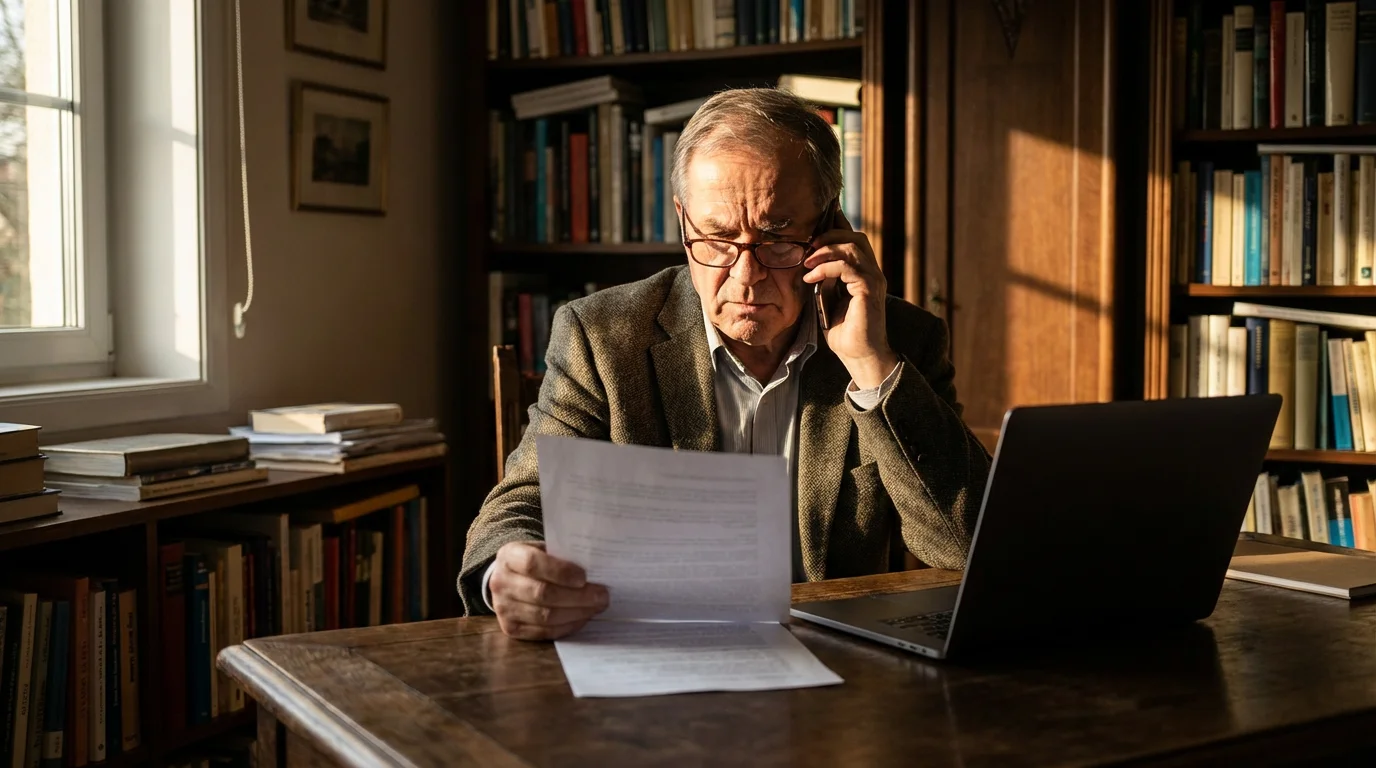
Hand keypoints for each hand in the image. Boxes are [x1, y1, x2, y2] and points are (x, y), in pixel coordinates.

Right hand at [490, 541, 609, 639]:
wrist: (509, 580)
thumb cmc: (535, 562)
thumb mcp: (543, 550)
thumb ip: (562, 556)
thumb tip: (596, 571)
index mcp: (508, 556)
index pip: (533, 563)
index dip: (560, 571)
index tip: (584, 577)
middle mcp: (501, 583)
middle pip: (541, 593)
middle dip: (577, 597)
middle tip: (602, 596)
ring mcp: (503, 608)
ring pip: (545, 616)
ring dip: (576, 613)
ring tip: (596, 607)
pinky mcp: (511, 629)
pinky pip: (544, 632)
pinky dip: (567, 626)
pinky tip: (582, 618)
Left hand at [802, 210, 898, 388]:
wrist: (858, 356)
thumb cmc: (843, 331)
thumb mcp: (828, 298)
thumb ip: (825, 279)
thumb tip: (810, 261)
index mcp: (863, 272)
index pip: (853, 240)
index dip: (835, 228)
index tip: (811, 227)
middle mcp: (872, 272)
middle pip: (856, 237)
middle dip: (829, 236)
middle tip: (807, 246)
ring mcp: (873, 279)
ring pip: (852, 247)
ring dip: (825, 250)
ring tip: (806, 262)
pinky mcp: (870, 289)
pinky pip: (848, 266)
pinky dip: (826, 267)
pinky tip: (811, 277)